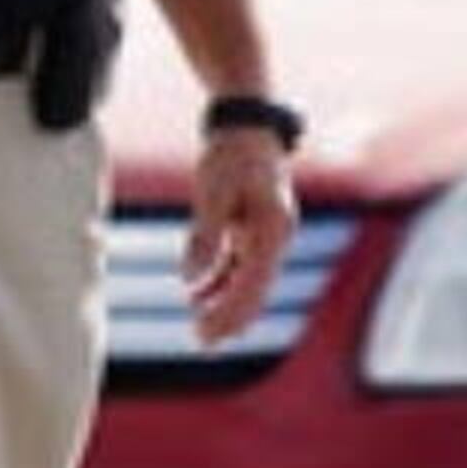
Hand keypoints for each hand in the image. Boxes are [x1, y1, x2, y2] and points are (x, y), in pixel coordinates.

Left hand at [183, 127, 295, 345]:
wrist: (246, 126)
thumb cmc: (230, 155)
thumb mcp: (213, 192)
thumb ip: (205, 237)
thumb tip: (189, 280)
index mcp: (273, 230)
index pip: (253, 284)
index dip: (229, 312)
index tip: (204, 332)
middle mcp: (277, 237)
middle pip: (257, 289)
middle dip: (231, 317)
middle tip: (201, 341)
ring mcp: (268, 234)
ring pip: (250, 281)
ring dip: (226, 304)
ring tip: (199, 327)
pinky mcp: (255, 229)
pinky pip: (241, 265)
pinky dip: (222, 281)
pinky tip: (197, 295)